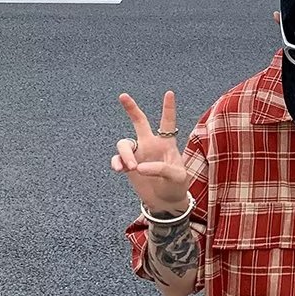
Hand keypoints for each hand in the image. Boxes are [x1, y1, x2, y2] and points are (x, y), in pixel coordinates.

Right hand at [112, 91, 189, 210]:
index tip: (169, 93)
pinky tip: (120, 169)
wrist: (166, 202)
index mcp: (167, 144)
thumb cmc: (177, 187)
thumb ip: (161, 169)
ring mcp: (138, 154)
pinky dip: (117, 162)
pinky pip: (117, 159)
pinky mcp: (128, 166)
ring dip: (125, 154)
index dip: (168, 108)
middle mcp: (151, 145)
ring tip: (133, 168)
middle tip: (123, 95)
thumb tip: (138, 167)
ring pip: (124, 143)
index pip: (168, 123)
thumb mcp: (178, 178)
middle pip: (139, 121)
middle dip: (131, 108)